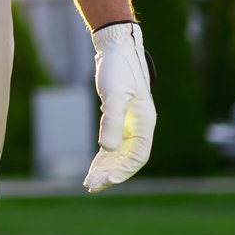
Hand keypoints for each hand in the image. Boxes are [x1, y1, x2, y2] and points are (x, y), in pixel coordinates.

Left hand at [84, 21, 154, 191]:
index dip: (122, 170)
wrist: (116, 49)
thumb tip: (108, 150)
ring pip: (119, 155)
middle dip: (111, 174)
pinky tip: (95, 167)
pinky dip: (104, 157)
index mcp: (145, 123)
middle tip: (91, 186)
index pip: (137, 156)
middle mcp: (140, 127)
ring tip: (90, 183)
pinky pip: (113, 145)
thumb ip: (112, 121)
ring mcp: (130, 124)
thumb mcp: (114, 95)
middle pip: (127, 159)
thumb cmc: (118, 69)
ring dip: (106, 168)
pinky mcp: (118, 120)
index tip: (105, 180)